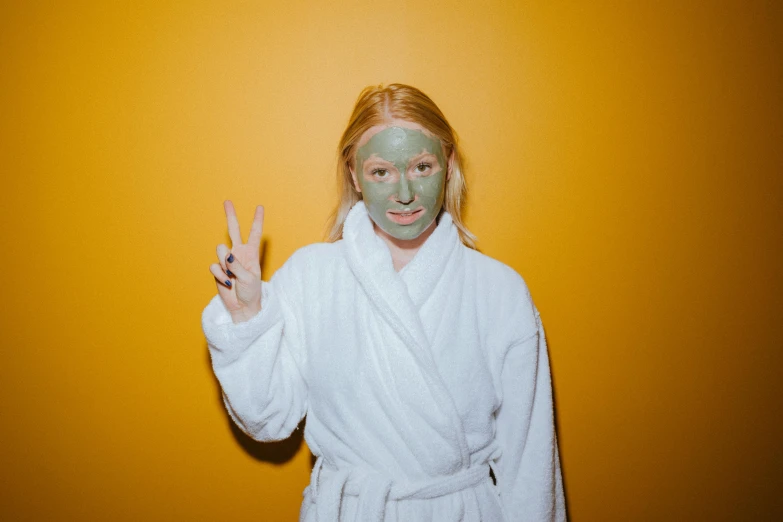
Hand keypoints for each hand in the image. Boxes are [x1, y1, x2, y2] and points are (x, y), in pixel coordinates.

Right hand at [209, 200, 263, 322]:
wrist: (242, 307)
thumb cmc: (251, 292)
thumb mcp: (249, 278)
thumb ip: (237, 265)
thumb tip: (226, 255)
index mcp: (251, 253)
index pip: (255, 233)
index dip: (257, 220)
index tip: (260, 207)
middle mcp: (239, 253)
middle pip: (234, 230)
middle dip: (230, 216)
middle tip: (227, 202)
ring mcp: (227, 261)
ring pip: (220, 250)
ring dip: (225, 263)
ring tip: (231, 276)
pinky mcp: (218, 270)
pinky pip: (214, 267)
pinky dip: (220, 275)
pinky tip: (227, 282)